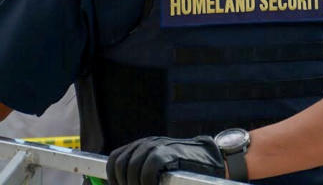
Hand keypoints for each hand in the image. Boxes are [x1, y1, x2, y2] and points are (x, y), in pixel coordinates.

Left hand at [107, 136, 223, 184]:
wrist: (209, 158)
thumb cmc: (183, 168)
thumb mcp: (157, 168)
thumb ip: (140, 173)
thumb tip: (121, 183)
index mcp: (142, 145)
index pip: (115, 159)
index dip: (113, 178)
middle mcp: (147, 143)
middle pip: (121, 164)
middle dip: (124, 183)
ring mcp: (158, 145)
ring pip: (132, 168)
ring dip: (136, 184)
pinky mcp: (167, 152)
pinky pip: (148, 170)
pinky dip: (148, 183)